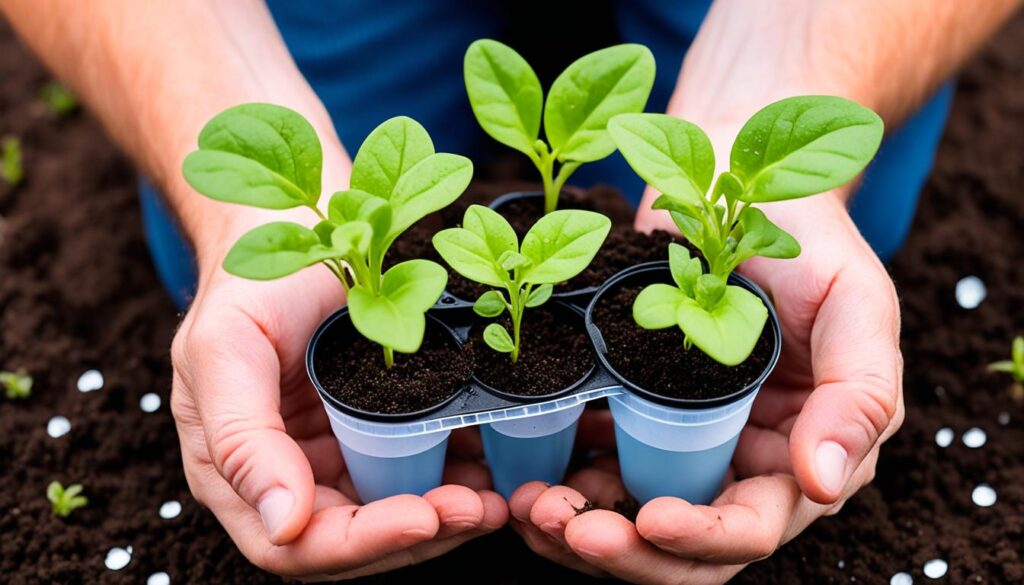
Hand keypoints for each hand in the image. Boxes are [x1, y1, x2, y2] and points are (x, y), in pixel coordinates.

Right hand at [170, 245, 506, 579]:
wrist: (294, 229)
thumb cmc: (252, 283)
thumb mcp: (227, 347)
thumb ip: (242, 439)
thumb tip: (285, 524)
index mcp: (231, 472)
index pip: (295, 543)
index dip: (362, 542)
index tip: (423, 516)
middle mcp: (282, 476)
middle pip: (352, 540)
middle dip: (419, 532)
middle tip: (481, 507)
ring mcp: (330, 457)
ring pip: (389, 514)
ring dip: (445, 517)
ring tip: (497, 499)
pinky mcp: (371, 432)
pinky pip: (413, 470)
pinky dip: (450, 477)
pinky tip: (489, 469)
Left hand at [509, 191, 903, 582]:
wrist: (735, 178)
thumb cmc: (805, 235)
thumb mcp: (855, 305)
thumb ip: (859, 396)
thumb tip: (826, 485)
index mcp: (805, 450)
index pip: (754, 527)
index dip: (701, 539)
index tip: (647, 520)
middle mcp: (746, 460)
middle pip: (684, 546)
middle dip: (625, 550)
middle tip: (564, 527)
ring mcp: (687, 439)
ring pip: (632, 517)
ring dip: (580, 527)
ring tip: (531, 507)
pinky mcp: (636, 411)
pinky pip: (598, 467)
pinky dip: (563, 481)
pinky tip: (524, 476)